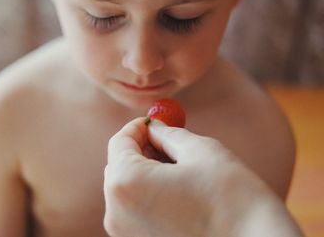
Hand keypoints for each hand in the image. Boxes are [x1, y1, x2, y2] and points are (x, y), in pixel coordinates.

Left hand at [103, 118, 303, 236]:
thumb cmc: (231, 198)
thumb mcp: (200, 151)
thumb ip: (168, 134)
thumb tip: (154, 127)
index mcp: (126, 182)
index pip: (119, 142)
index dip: (138, 127)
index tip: (154, 122)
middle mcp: (115, 212)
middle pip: (118, 166)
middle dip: (140, 149)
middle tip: (166, 141)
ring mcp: (124, 234)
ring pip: (126, 189)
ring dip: (145, 172)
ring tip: (177, 167)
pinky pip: (134, 212)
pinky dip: (148, 195)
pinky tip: (177, 193)